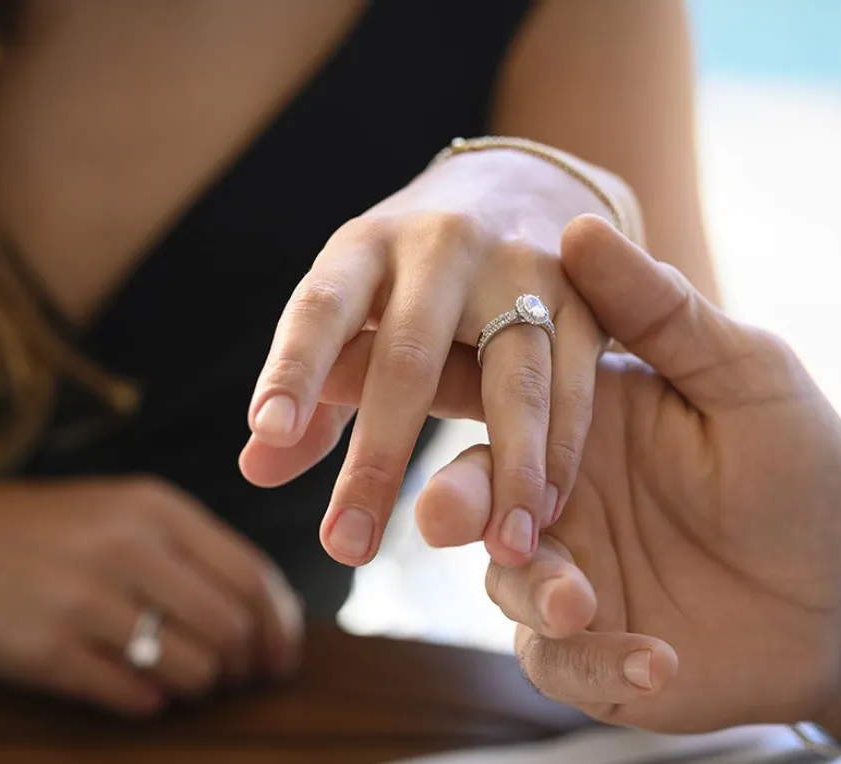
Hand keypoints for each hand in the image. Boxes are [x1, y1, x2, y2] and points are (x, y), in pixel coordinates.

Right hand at [0, 477, 301, 715]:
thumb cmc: (54, 531)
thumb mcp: (130, 511)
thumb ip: (197, 550)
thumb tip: (268, 616)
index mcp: (157, 509)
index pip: (252, 576)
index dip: (279, 627)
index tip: (282, 657)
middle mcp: (127, 548)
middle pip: (230, 627)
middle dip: (243, 664)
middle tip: (235, 676)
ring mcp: (84, 599)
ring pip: (190, 667)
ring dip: (199, 685)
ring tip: (183, 679)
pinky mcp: (46, 650)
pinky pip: (131, 693)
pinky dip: (149, 701)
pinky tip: (139, 690)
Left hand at [239, 148, 612, 568]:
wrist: (522, 189)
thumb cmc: (415, 278)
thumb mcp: (358, 307)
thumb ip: (315, 389)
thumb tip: (255, 466)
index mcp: (368, 245)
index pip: (321, 305)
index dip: (294, 367)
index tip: (264, 432)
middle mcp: (442, 245)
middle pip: (408, 354)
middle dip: (379, 458)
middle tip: (348, 548)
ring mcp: (521, 266)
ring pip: (514, 375)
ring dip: (509, 468)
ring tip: (500, 549)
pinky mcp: (586, 296)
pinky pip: (576, 383)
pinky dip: (561, 454)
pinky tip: (546, 514)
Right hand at [410, 217, 840, 733]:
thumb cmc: (804, 471)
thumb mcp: (749, 380)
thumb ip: (665, 316)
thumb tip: (581, 225)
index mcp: (582, 414)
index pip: (487, 384)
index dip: (419, 376)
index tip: (356, 364)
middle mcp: (558, 490)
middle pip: (469, 489)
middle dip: (450, 500)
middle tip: (443, 516)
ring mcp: (569, 568)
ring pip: (504, 580)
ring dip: (531, 587)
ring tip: (580, 601)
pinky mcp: (589, 646)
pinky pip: (561, 663)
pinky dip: (596, 664)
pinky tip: (658, 660)